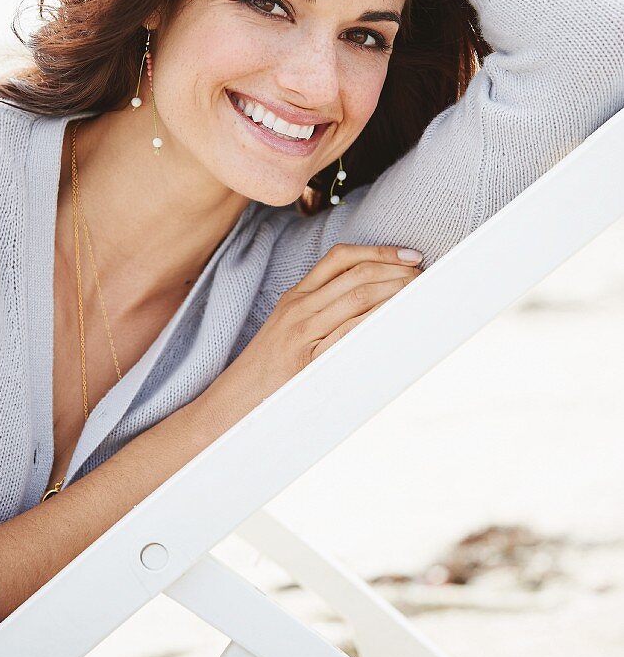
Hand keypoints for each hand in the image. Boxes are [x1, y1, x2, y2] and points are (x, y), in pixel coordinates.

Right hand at [204, 243, 422, 424]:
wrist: (230, 406)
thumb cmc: (265, 376)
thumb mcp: (289, 335)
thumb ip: (322, 317)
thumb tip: (371, 309)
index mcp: (294, 297)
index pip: (339, 257)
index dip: (378, 250)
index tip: (411, 255)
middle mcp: (297, 307)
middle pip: (355, 273)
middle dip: (396, 269)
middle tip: (425, 276)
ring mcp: (301, 331)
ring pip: (356, 296)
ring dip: (395, 291)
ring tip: (420, 292)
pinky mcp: (306, 358)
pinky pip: (349, 331)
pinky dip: (378, 320)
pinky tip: (399, 319)